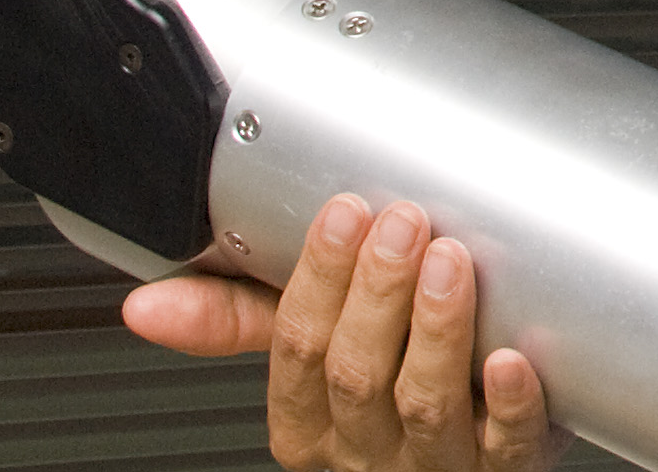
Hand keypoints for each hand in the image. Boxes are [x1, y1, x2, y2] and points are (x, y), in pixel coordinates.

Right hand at [120, 193, 564, 471]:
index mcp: (308, 423)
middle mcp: (365, 450)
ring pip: (426, 405)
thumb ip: (239, 322)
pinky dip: (509, 402)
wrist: (468, 459)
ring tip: (450, 264)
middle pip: (357, 376)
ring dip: (437, 330)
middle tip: (402, 223)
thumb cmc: (381, 397)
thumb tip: (145, 306)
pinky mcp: (505, 467)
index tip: (344, 211)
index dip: (317, 281)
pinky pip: (506, 445)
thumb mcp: (307, 361)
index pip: (297, 354)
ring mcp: (435, 462)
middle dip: (376, 294)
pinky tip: (511, 357)